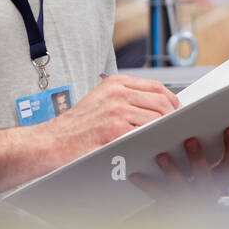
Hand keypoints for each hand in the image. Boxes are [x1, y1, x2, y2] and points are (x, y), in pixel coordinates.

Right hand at [41, 74, 179, 163]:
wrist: (52, 142)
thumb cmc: (76, 126)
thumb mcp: (100, 100)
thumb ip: (126, 99)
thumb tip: (157, 106)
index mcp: (115, 83)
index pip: (156, 86)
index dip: (171, 100)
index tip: (175, 110)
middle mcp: (116, 93)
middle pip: (161, 101)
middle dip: (172, 116)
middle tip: (174, 128)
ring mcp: (116, 111)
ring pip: (156, 118)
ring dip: (164, 130)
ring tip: (164, 138)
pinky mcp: (114, 130)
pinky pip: (144, 133)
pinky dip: (152, 140)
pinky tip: (151, 145)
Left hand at [127, 126, 228, 208]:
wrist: (183, 221)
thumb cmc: (196, 189)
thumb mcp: (211, 173)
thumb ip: (213, 154)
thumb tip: (208, 128)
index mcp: (220, 182)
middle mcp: (207, 194)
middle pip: (205, 177)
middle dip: (198, 159)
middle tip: (190, 141)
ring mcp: (189, 202)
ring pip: (181, 187)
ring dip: (171, 170)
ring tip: (161, 156)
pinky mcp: (171, 207)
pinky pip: (157, 195)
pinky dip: (146, 184)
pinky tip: (135, 175)